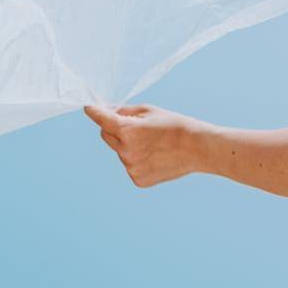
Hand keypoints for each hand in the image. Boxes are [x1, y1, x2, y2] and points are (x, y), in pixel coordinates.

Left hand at [83, 102, 207, 188]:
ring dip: (129, 146)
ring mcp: (131, 167)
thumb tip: (105, 111)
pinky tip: (156, 156)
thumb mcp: (151, 111)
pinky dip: (138, 160)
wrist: (198, 148)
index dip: (94, 111)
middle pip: (106, 136)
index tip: (89, 108)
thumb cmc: (176, 125)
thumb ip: (124, 111)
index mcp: (128, 131)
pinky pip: (131, 165)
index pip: (101, 119)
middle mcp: (125, 151)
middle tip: (133, 125)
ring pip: (120, 152)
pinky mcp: (138, 179)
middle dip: (114, 128)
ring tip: (154, 144)